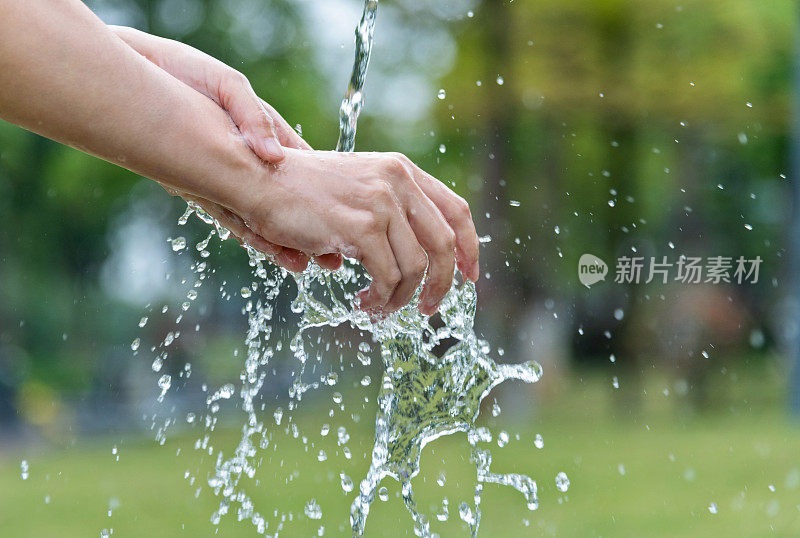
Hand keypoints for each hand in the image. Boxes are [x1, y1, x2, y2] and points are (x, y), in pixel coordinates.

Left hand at [110, 26, 341, 270]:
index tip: (342, 216)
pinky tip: (267, 249)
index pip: (305, 168)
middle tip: (330, 255)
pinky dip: (247, 231)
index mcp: (267, 134)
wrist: (139, 72)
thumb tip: (274, 157)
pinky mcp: (199, 182)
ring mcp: (226, 174)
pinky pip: (227, 212)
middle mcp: (250, 159)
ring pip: (258, 214)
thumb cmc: (187, 70)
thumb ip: (253, 118)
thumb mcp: (228, 87)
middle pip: (285, 201)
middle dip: (307, 227)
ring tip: (302, 263)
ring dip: (280, 239)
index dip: (324, 192)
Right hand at [235, 149, 479, 315]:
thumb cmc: (302, 192)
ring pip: (415, 267)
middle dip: (442, 284)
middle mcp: (397, 181)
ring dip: (400, 298)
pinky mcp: (361, 226)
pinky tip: (364, 302)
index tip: (469, 277)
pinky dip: (380, 298)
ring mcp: (380, 202)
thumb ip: (390, 212)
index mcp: (401, 170)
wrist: (259, 179)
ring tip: (378, 308)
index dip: (468, 249)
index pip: (456, 211)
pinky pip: (388, 276)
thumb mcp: (357, 190)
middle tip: (427, 309)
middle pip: (444, 244)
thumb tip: (418, 261)